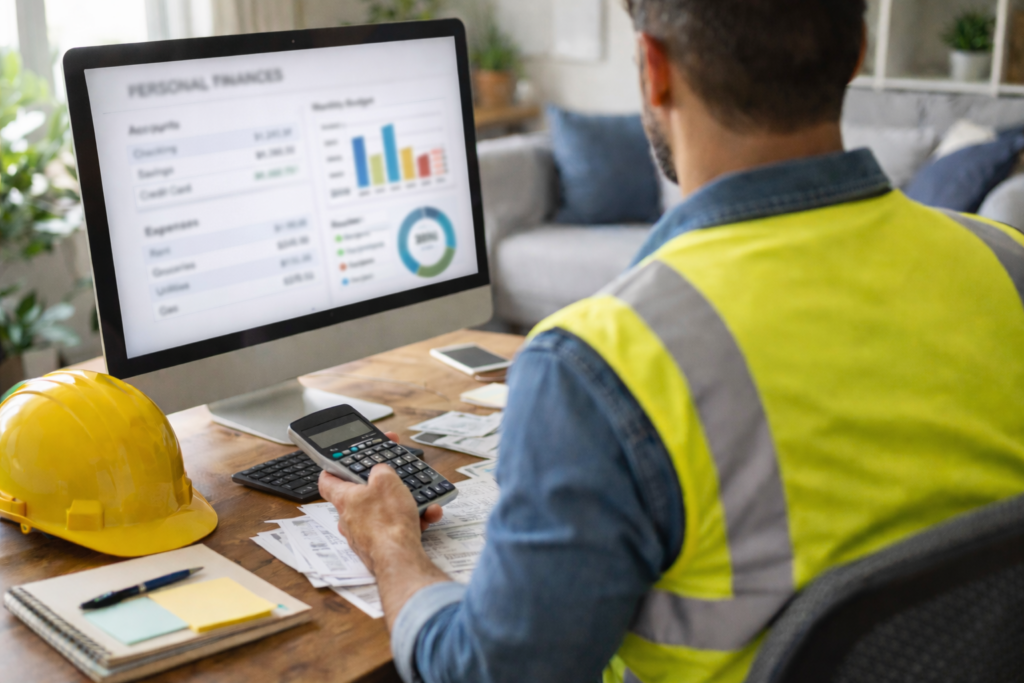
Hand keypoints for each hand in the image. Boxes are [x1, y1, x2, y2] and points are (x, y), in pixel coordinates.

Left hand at [318, 431, 441, 573]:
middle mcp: (350, 518)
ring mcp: (364, 534)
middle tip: (397, 481)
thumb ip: (381, 470)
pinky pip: (396, 528)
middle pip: (363, 496)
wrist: (399, 558)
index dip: (333, 469)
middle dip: (385, 488)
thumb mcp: (386, 480)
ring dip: (405, 505)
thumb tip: (380, 471)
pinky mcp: (379, 546)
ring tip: (424, 502)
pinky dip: (412, 521)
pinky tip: (426, 517)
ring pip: (385, 513)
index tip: (339, 463)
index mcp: (345, 499)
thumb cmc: (387, 522)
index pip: (328, 480)